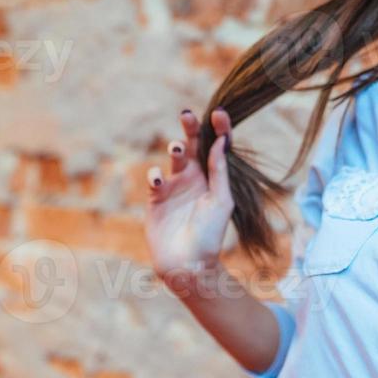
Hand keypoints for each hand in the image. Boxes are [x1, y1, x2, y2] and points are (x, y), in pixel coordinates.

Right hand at [143, 107, 234, 281]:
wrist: (189, 264)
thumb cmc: (211, 234)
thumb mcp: (221, 200)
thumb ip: (219, 170)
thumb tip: (222, 140)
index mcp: (213, 177)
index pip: (216, 147)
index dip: (218, 129)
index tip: (220, 113)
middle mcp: (194, 177)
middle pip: (193, 145)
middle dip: (190, 129)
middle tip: (187, 115)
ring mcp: (174, 187)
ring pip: (173, 159)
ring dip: (175, 150)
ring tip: (178, 150)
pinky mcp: (156, 199)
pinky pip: (155, 179)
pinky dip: (155, 175)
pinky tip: (160, 180)